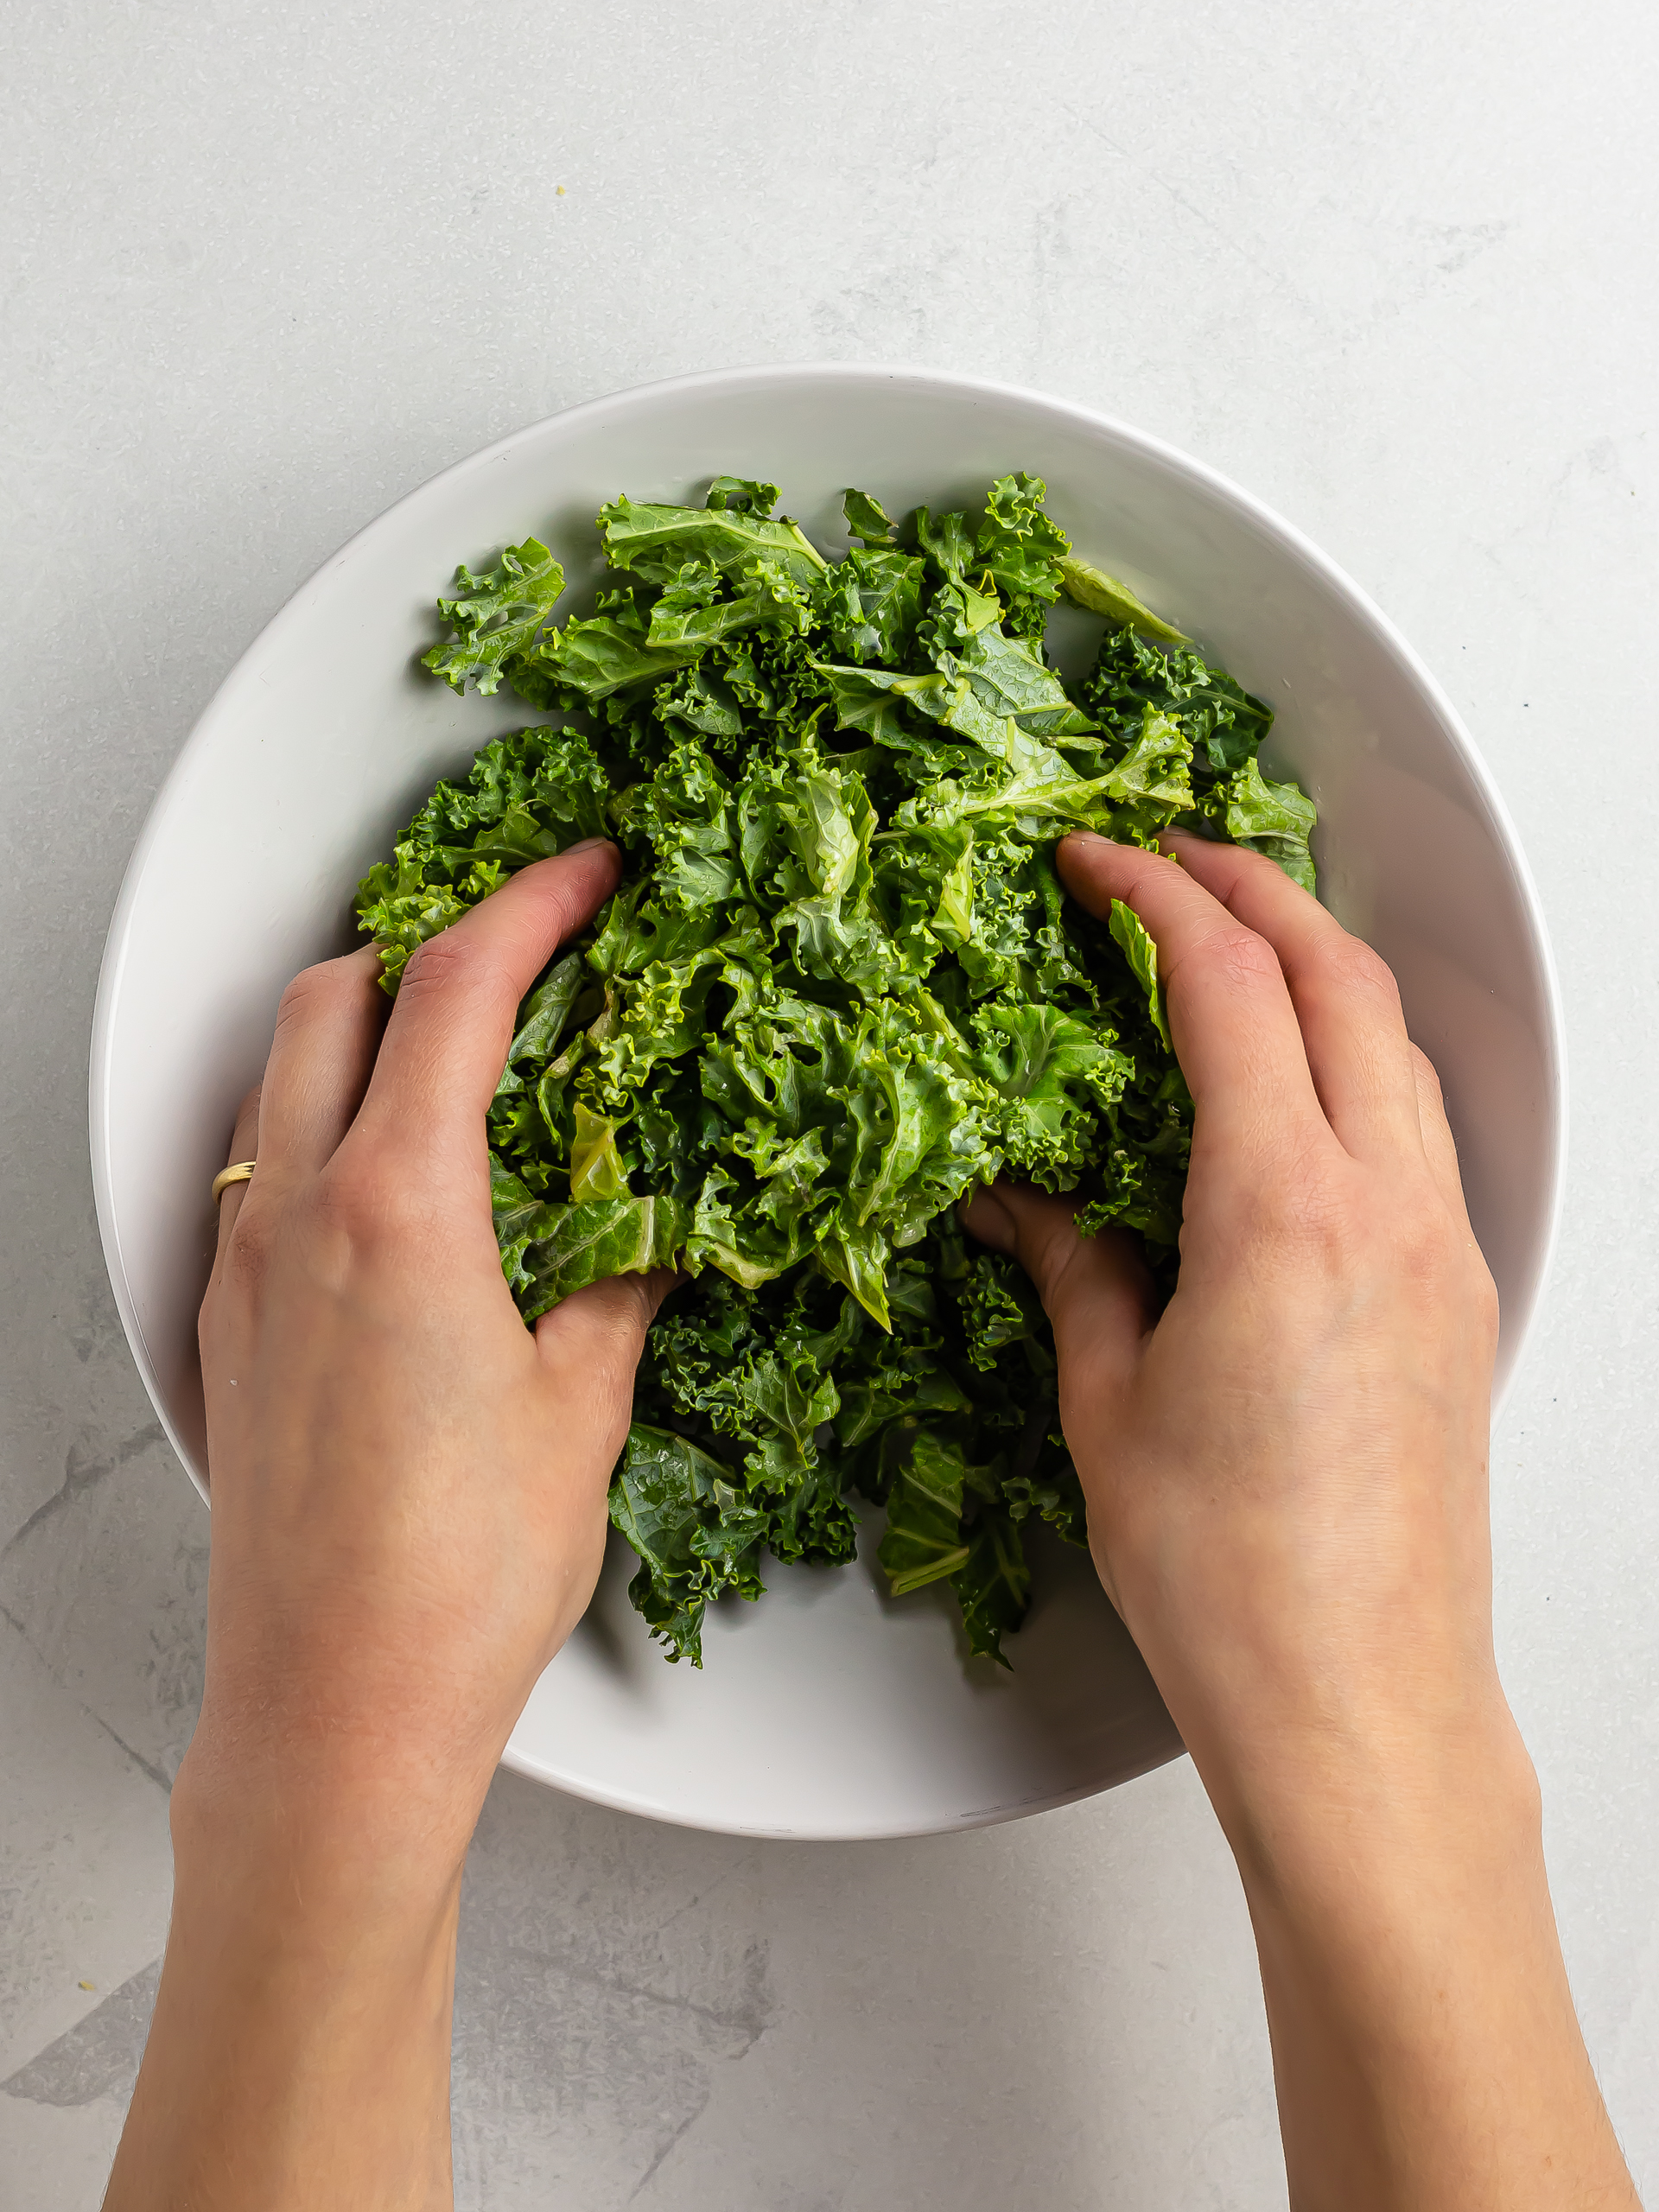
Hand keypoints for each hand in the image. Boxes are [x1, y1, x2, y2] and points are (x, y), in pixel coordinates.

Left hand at [107, 841, 670, 2211]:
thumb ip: (620, 1283)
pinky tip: (403, 1175)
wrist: (335, 1713)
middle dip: (434, 936)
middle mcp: (299, 1215)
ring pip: (286, 1074)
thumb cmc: (456, 1581)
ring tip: (470, 1048)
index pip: (458, 987)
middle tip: (530, 947)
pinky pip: (263, 1166)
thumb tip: (651, 1225)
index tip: (591, 872)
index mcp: (400, 1208)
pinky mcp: (232, 1328)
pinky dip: (326, 1119)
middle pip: (341, 992)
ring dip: (370, 1024)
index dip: (533, 902)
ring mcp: (249, 1269)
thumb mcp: (584, 1406)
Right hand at [965, 831, 1636, 2211]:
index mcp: (1284, 1214)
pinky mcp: (1457, 1297)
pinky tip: (1303, 1081)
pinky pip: (1419, 1124)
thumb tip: (1020, 1199)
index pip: (1229, 991)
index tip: (1098, 863)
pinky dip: (1359, 1056)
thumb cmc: (1234, 1582)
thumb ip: (1072, 1266)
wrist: (1360, 1705)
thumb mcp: (1111, 1402)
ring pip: (1395, 1044)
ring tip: (1239, 942)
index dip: (1157, 900)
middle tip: (1169, 859)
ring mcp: (1439, 1250)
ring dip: (1319, 965)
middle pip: (1340, 979)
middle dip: (1253, 890)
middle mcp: (1387, 1209)